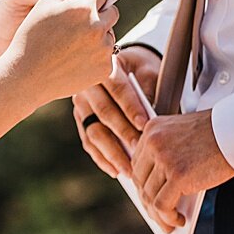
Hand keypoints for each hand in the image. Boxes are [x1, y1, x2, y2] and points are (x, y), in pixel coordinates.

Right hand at [1, 0, 117, 104]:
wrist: (26, 78)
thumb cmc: (32, 37)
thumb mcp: (45, 4)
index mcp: (84, 7)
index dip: (89, 0)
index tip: (78, 9)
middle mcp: (98, 27)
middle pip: (111, 13)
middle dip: (98, 15)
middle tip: (76, 26)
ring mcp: (103, 50)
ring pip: (110, 35)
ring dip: (97, 36)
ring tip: (72, 45)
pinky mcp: (104, 69)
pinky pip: (106, 56)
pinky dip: (95, 56)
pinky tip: (75, 60)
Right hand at [72, 45, 161, 178]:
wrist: (123, 64)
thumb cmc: (140, 69)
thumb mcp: (148, 72)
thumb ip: (148, 92)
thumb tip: (153, 123)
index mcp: (104, 65)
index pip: (117, 88)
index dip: (131, 107)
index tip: (145, 125)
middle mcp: (86, 84)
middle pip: (103, 112)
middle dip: (123, 133)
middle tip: (140, 150)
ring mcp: (80, 103)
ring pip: (93, 131)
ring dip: (111, 152)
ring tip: (129, 169)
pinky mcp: (80, 119)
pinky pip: (88, 142)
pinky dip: (102, 158)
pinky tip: (115, 170)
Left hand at [131, 111, 233, 231]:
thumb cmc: (217, 135)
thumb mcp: (184, 136)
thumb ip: (167, 154)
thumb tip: (158, 192)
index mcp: (152, 129)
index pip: (137, 163)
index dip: (142, 184)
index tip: (147, 198)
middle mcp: (153, 142)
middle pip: (140, 181)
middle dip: (147, 202)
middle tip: (157, 216)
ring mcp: (164, 158)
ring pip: (149, 196)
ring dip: (158, 215)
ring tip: (168, 225)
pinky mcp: (177, 175)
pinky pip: (163, 205)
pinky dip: (168, 218)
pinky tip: (179, 221)